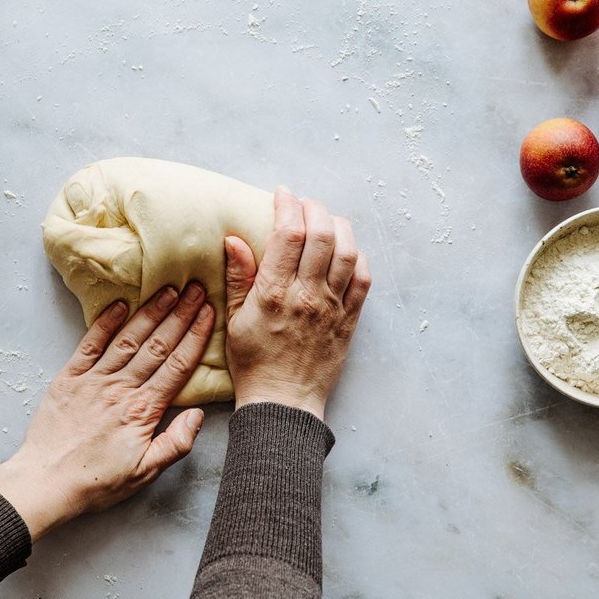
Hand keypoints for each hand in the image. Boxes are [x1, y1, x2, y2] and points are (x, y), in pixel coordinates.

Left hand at [0, 283, 213, 540]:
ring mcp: (94, 380)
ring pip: (129, 339)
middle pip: (158, 345)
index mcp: (143, 410)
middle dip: (180, 314)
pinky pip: (90, 344)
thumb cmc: (96, 481)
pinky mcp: (68, 378)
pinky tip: (121, 304)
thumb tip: (197, 414)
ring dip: (150, 312)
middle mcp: (121, 388)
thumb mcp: (145, 472)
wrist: (45, 482)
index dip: (195, 336)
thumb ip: (176, 443)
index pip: (177, 366)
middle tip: (195, 288)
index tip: (208, 312)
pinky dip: (105, 322)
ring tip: (167, 289)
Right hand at [224, 187, 370, 418]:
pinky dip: (359, 258)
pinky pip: (364, 280)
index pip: (288, 233)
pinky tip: (347, 253)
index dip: (287, 205)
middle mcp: (307, 295)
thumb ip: (238, 278)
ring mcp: (333, 307)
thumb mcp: (235, 320)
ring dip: (340, 227)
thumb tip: (234, 240)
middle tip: (305, 204)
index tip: (282, 194)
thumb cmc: (254, 364)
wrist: (283, 404)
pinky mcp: (350, 321)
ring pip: (348, 252)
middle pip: (322, 234)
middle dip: (315, 208)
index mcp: (274, 293)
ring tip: (328, 221)